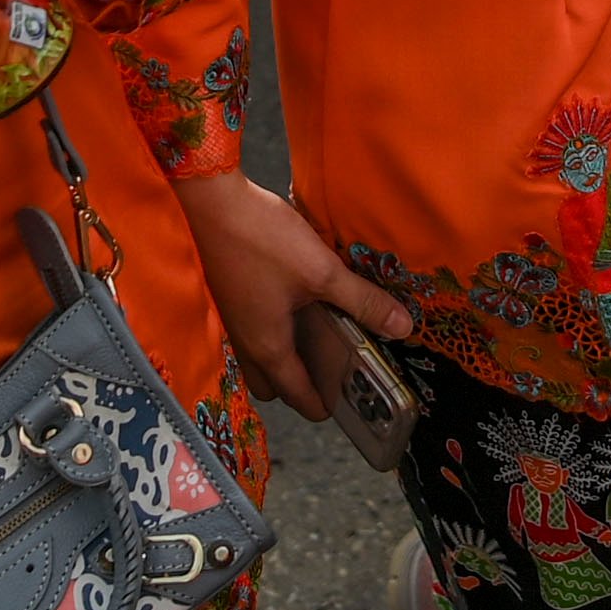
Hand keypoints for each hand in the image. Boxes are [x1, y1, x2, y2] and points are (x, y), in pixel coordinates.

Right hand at [169, 171, 415, 419]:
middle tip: (331, 366)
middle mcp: (244, 344)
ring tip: (314, 331)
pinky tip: (289, 300)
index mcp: (268, 347)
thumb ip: (361, 301)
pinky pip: (248, 331)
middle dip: (297, 385)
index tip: (346, 405)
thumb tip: (401, 328)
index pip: (297, 397)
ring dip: (281, 355)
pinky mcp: (224, 299)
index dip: (323, 406)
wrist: (209, 203)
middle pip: (271, 384)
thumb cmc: (262, 240)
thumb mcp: (321, 271)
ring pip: (256, 358)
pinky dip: (268, 329)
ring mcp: (229, 322)